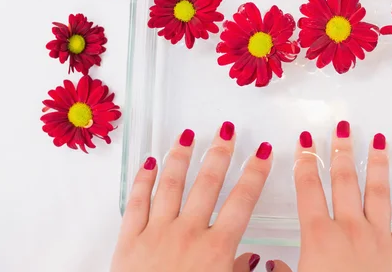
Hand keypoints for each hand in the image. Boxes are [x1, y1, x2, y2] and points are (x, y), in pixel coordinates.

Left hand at [111, 123, 272, 271]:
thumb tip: (254, 261)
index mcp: (215, 250)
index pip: (242, 201)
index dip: (255, 174)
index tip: (262, 152)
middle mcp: (187, 234)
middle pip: (207, 185)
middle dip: (219, 154)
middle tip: (226, 132)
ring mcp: (156, 233)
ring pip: (171, 184)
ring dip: (181, 157)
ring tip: (188, 136)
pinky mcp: (128, 239)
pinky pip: (136, 202)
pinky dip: (143, 179)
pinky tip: (149, 162)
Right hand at [293, 121, 391, 271]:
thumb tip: (268, 263)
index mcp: (319, 236)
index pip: (308, 189)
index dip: (304, 162)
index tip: (304, 141)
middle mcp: (349, 229)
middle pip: (343, 181)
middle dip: (340, 151)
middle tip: (341, 128)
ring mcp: (379, 238)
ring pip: (377, 192)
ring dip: (376, 164)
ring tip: (378, 140)